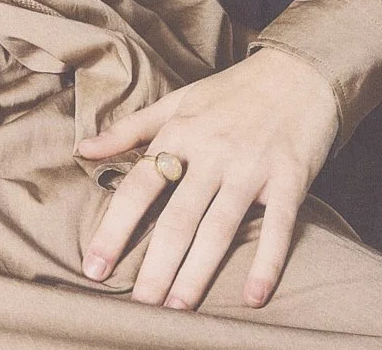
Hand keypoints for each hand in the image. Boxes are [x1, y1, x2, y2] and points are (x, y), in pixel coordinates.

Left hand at [75, 46, 339, 311]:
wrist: (298, 72)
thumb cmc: (231, 92)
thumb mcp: (177, 101)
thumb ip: (130, 129)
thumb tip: (83, 150)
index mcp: (181, 133)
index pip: (139, 187)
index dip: (115, 228)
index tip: (94, 267)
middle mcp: (213, 152)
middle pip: (178, 217)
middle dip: (156, 265)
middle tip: (140, 307)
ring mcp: (251, 167)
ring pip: (219, 228)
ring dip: (198, 273)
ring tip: (178, 309)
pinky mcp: (289, 179)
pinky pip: (277, 227)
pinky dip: (266, 263)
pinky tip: (251, 297)